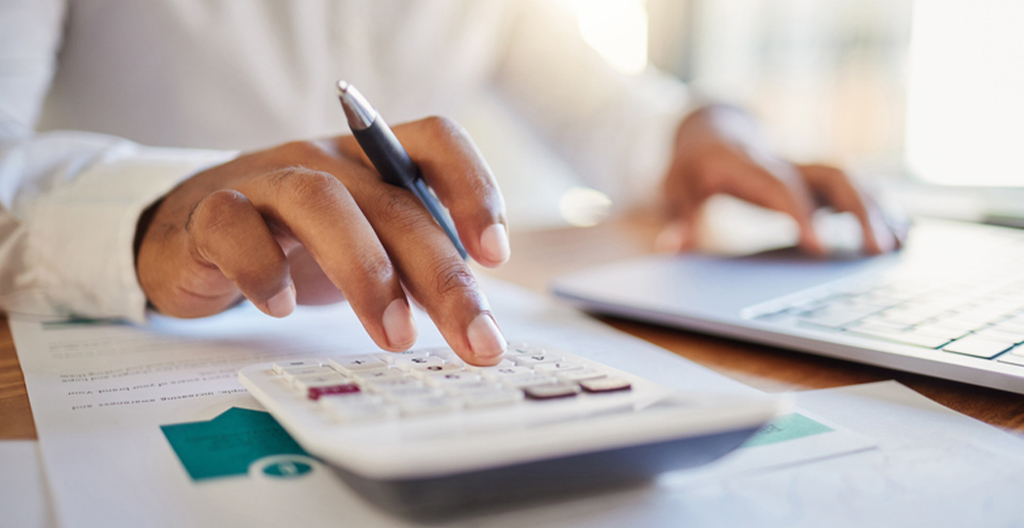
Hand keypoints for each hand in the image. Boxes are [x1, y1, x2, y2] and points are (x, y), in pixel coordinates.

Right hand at [135, 117, 510, 364]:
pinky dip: (263, 269)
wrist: (191, 234)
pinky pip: (234, 226)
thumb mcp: (366, 247)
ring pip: (321, 202)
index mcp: (373, 160)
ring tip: (395, 336)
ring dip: (366, 271)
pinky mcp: (210, 212)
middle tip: (474, 338)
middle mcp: (326, 159)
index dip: (473, 187)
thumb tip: (474, 318)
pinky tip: (282, 308)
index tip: (495, 255)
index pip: (436, 141)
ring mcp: (266, 179)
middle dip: (442, 276)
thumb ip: (415, 267)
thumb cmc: (294, 242)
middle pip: (394, 202)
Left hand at [659, 105, 903, 254]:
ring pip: (851, 179)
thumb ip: (679, 216)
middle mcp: (785, 161)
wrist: (710, 130)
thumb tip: (671, 247)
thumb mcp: (675, 187)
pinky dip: (880, 207)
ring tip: (900, 247)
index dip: (803, 215)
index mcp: (749, 165)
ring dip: (878, 210)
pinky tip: (904, 234)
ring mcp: (804, 166)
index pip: (783, 187)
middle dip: (859, 211)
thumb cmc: (692, 166)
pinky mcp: (815, 176)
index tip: (820, 249)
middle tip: (879, 251)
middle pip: (832, 176)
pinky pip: (854, 186)